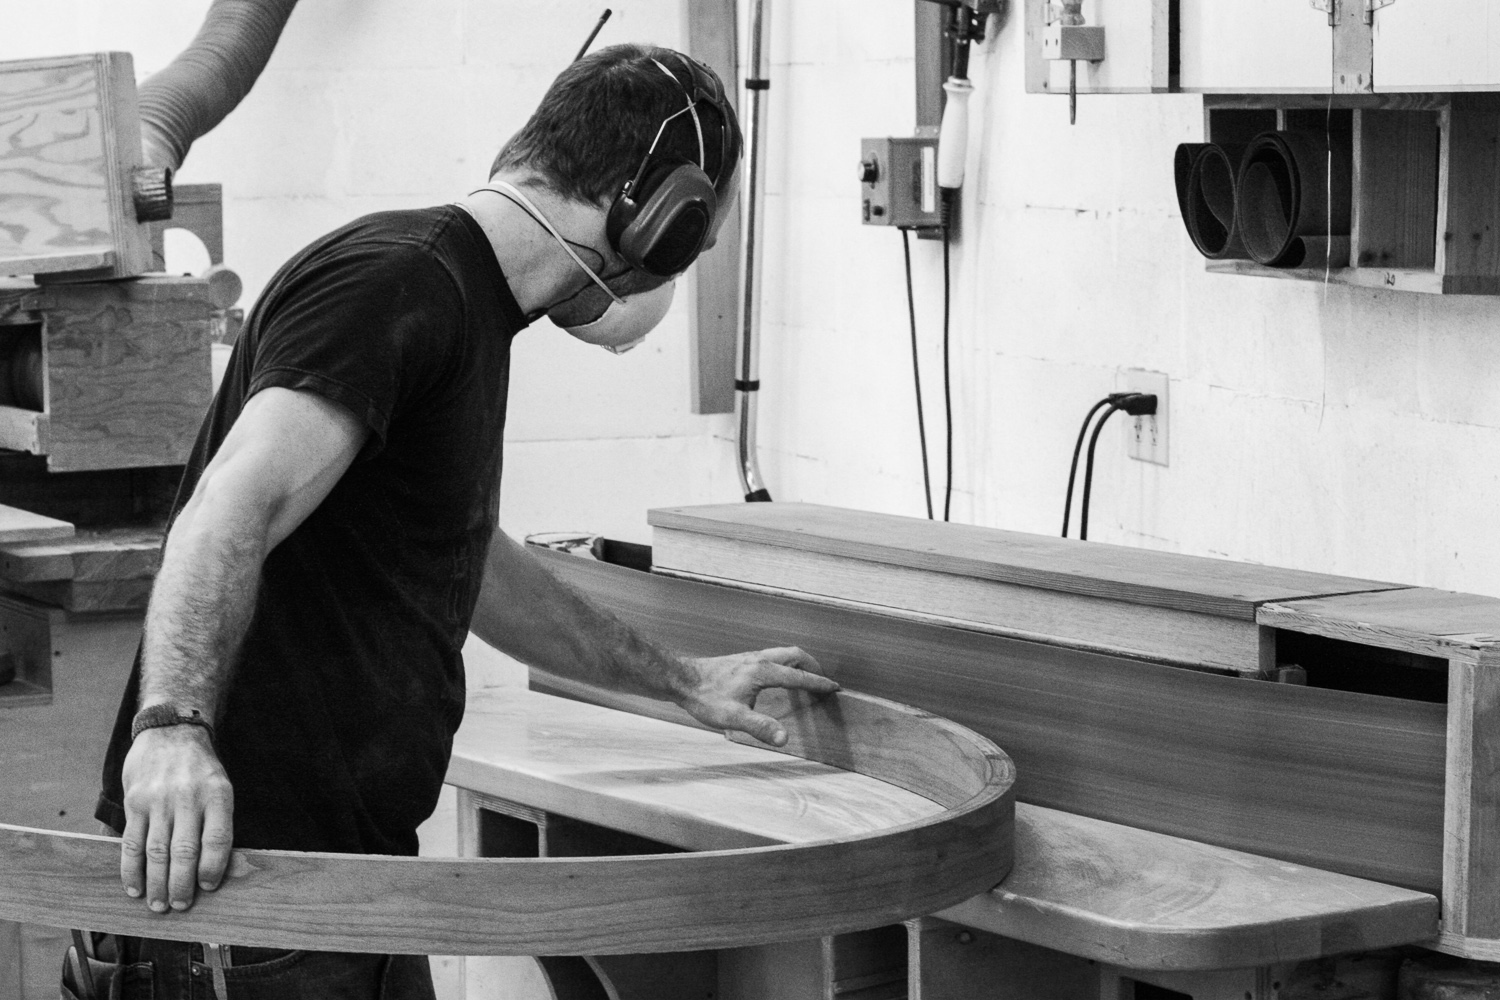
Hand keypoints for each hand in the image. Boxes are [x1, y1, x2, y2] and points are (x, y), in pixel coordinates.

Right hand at [119, 725, 233, 911]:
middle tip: (180, 906)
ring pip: (156, 851)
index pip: (217, 839)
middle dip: (182, 884)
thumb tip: (218, 869)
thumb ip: (217, 822)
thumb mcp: (221, 787)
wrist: (170, 733)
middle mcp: (188, 798)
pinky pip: (131, 843)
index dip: (212, 868)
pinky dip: (131, 870)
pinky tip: (134, 888)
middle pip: (184, 850)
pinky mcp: (135, 803)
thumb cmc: (200, 770)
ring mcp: (159, 800)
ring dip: (157, 883)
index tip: (208, 888)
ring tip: (159, 905)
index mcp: (217, 795)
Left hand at [678, 647, 838, 745]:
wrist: (682, 679)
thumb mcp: (734, 718)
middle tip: (823, 680)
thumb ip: (760, 727)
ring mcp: (751, 657)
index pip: (799, 676)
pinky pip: (772, 656)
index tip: (834, 687)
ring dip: (799, 662)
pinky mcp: (742, 660)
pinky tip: (777, 676)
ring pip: (784, 652)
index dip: (818, 683)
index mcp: (763, 672)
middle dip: (813, 666)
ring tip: (805, 676)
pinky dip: (785, 662)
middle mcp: (760, 659)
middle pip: (795, 655)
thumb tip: (784, 739)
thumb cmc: (706, 698)